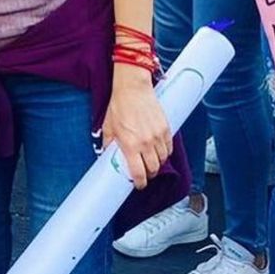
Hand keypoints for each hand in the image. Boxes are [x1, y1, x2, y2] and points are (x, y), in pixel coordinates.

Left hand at [103, 67, 171, 189]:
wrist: (133, 89)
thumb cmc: (119, 106)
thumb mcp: (108, 126)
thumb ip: (108, 143)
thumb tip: (106, 154)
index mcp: (130, 145)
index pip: (139, 172)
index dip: (139, 183)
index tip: (138, 184)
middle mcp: (146, 143)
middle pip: (153, 169)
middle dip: (149, 175)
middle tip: (144, 173)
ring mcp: (157, 137)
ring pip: (162, 160)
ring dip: (157, 163)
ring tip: (150, 161)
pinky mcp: (165, 129)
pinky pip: (168, 148)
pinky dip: (164, 152)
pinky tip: (158, 150)